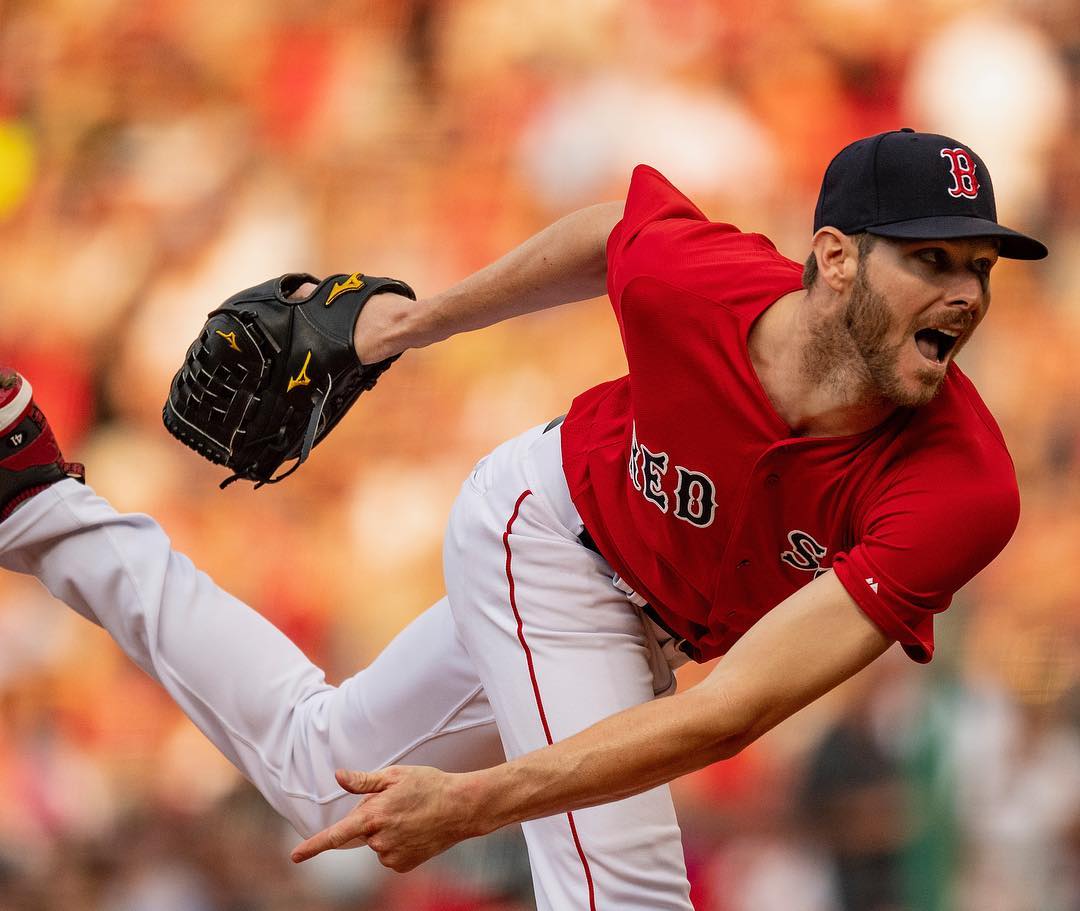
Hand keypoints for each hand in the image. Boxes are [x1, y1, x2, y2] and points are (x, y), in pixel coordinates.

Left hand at [290, 766, 482, 871]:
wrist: (462, 807)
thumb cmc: (429, 785)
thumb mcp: (396, 775)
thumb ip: (364, 781)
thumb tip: (338, 776)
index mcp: (374, 816)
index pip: (336, 835)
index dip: (313, 847)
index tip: (295, 856)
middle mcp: (379, 840)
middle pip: (362, 831)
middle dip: (372, 817)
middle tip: (398, 803)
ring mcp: (392, 856)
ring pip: (377, 843)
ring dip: (386, 830)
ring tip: (411, 815)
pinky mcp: (403, 866)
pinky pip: (390, 854)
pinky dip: (397, 843)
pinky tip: (415, 830)